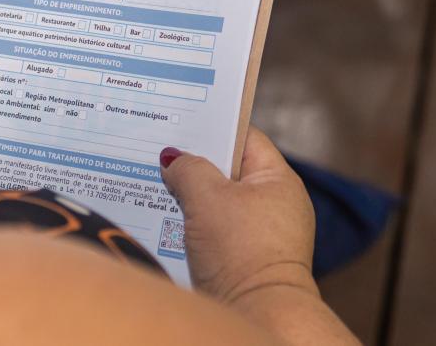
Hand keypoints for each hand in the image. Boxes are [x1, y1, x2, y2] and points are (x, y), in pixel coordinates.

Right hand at [160, 127, 316, 304]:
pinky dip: (196, 225)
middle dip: (195, 165)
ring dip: (192, 197)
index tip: (181, 123)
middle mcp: (276, 204)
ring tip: (157, 186)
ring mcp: (263, 233)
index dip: (213, 128)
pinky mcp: (246, 259)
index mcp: (278, 180)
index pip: (244, 138)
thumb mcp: (207, 198)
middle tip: (160, 155)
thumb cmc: (240, 252)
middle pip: (228, 171)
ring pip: (219, 203)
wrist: (257, 313)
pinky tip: (169, 222)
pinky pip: (217, 230)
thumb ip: (188, 168)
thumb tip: (173, 160)